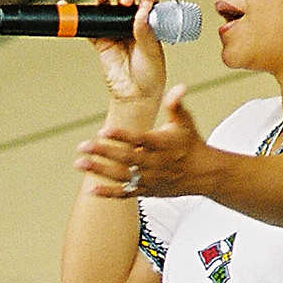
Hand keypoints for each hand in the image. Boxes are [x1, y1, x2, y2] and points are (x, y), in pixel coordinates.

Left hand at [74, 83, 212, 198]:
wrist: (203, 173)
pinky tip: (91, 190)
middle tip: (83, 146)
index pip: (139, 139)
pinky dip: (108, 193)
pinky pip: (126, 194)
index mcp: (162, 144)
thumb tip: (178, 88)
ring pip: (122, 176)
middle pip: (126, 158)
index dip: (121, 136)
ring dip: (100, 171)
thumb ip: (176, 105)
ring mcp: (150, 179)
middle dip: (103, 152)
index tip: (104, 131)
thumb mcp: (185, 122)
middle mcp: (155, 163)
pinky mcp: (147, 191)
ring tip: (79, 164)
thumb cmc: (190, 144)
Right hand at [85, 0, 166, 105]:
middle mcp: (132, 25)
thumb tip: (142, 11)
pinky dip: (79, 18)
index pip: (148, 2)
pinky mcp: (100, 42)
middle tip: (125, 1)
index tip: (143, 2)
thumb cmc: (150, 76)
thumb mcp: (152, 52)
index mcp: (150, 24)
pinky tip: (71, 8)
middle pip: (125, 2)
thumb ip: (146, 32)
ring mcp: (115, 32)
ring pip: (107, 10)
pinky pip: (89, 26)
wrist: (134, 95)